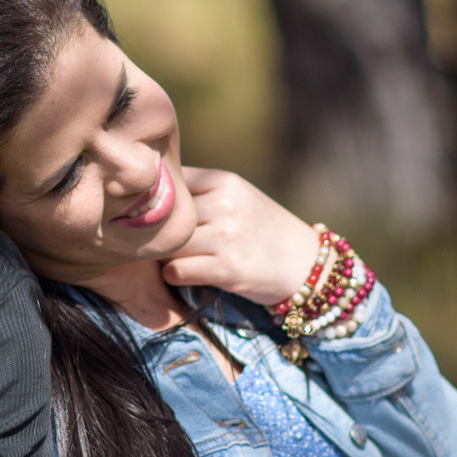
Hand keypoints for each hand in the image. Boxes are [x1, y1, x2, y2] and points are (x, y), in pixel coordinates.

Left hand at [158, 167, 318, 306]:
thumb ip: (202, 192)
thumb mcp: (239, 197)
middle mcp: (225, 205)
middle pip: (164, 216)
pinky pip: (176, 270)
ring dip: (162, 255)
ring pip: (167, 243)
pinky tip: (181, 274)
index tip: (153, 215)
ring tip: (169, 258)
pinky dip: (172, 275)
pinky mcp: (228, 269)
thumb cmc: (264, 230)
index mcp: (225, 181)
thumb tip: (148, 194)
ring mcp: (227, 237)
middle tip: (155, 243)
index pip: (170, 183)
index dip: (157, 201)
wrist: (307, 265)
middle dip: (156, 231)